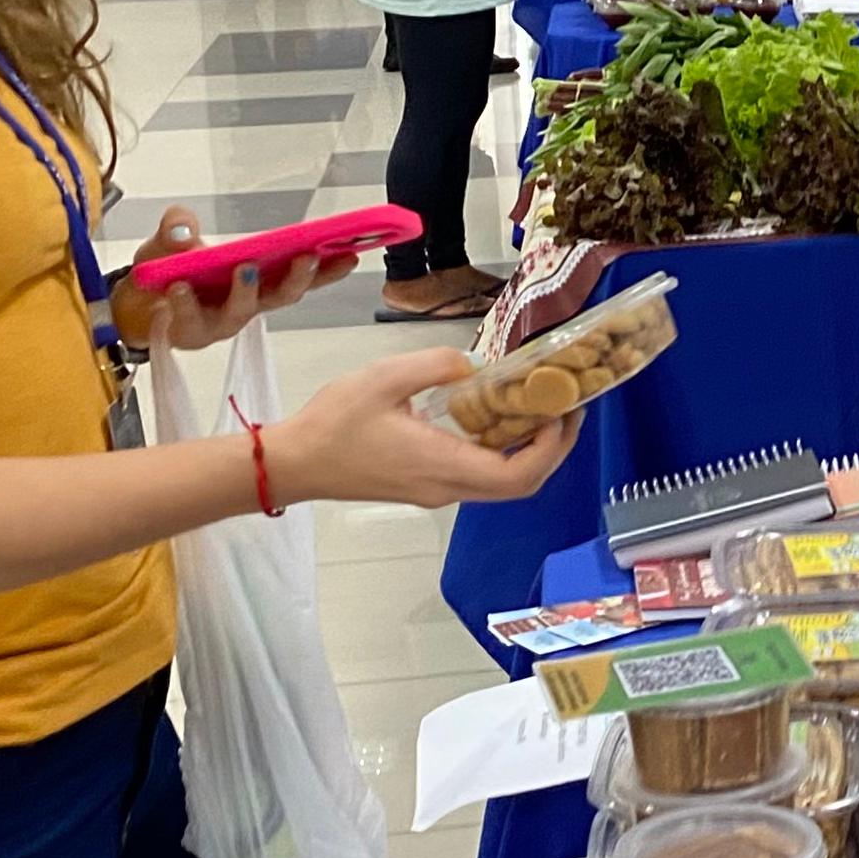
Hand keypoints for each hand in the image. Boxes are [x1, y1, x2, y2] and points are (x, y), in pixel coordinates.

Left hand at [106, 208, 359, 353]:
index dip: (329, 267)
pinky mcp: (191, 333)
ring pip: (242, 312)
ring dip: (246, 291)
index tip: (352, 252)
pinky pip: (191, 318)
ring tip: (243, 270)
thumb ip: (179, 223)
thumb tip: (184, 226)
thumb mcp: (174, 236)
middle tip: (306, 258)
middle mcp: (247, 304)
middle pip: (282, 296)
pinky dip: (186, 301)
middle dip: (297, 278)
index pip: (301, 275)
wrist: (133, 304)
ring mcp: (220, 322)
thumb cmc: (169, 270)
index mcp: (258, 279)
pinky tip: (180, 286)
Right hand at [267, 351, 575, 509]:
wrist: (296, 462)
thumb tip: (476, 365)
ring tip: (536, 406)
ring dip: (528, 450)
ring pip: (501, 483)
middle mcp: (447, 488)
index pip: (518, 474)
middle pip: (520, 485)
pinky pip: (479, 476)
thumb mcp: (384, 377)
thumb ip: (437, 365)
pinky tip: (496, 416)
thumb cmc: (334, 422)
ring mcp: (436, 492)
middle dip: (552, 449)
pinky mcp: (426, 487)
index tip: (562, 410)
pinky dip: (501, 451)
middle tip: (563, 406)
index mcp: (442, 466)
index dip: (552, 447)